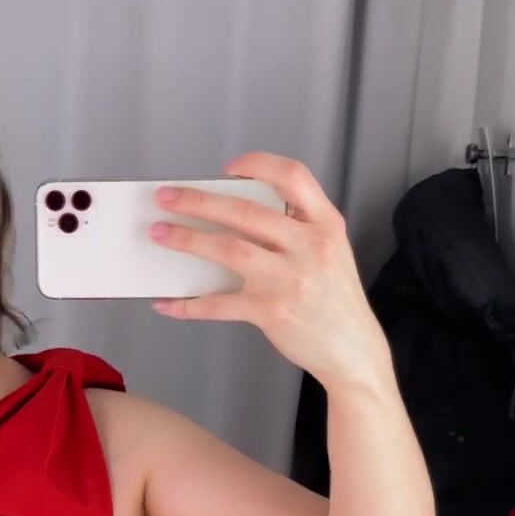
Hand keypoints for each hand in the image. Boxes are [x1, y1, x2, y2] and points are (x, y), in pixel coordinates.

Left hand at [149, 152, 393, 395]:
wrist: (354, 350)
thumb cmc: (335, 298)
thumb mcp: (331, 250)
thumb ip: (296, 228)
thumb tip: (231, 215)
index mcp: (325, 224)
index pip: (293, 176)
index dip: (258, 165)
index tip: (227, 169)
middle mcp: (309, 247)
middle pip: (246, 212)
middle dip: (199, 201)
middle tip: (166, 197)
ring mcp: (289, 280)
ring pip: (228, 249)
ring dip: (187, 239)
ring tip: (159, 233)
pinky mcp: (271, 312)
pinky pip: (219, 303)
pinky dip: (187, 303)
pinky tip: (166, 302)